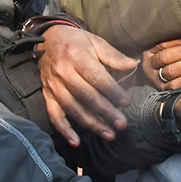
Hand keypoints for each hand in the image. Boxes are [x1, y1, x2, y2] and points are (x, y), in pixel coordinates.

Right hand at [37, 25, 137, 145]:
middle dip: (105, 112)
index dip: (113, 91)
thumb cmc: (77, 41)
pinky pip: (54, 115)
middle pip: (86, 96)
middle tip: (121, 124)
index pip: (98, 78)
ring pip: (73, 108)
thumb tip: (133, 65)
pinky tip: (76, 142)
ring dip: (91, 124)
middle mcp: (64, 72)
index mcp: (78, 57)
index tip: (126, 103)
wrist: (49, 39)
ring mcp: (54, 86)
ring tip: (108, 134)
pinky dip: (64, 130)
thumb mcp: (96, 42)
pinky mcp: (47, 95)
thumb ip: (114, 55)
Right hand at [142, 35, 180, 89]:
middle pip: (166, 57)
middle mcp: (149, 65)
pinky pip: (175, 85)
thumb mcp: (169, 46)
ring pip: (171, 71)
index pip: (163, 44)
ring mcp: (155, 79)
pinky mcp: (163, 90)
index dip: (180, 41)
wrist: (161, 78)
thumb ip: (178, 40)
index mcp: (149, 51)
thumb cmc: (170, 56)